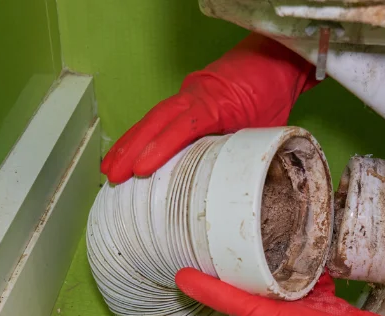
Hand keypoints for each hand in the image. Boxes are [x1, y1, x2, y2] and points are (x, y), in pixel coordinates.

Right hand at [100, 34, 317, 183]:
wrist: (275, 56)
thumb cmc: (273, 91)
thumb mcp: (268, 125)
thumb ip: (247, 151)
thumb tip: (236, 189)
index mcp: (217, 102)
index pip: (185, 125)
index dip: (161, 147)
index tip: (141, 169)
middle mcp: (196, 95)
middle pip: (156, 120)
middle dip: (131, 149)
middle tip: (112, 175)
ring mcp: (188, 95)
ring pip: (152, 118)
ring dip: (129, 143)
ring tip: (108, 168)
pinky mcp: (186, 99)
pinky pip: (158, 117)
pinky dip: (140, 135)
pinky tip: (126, 152)